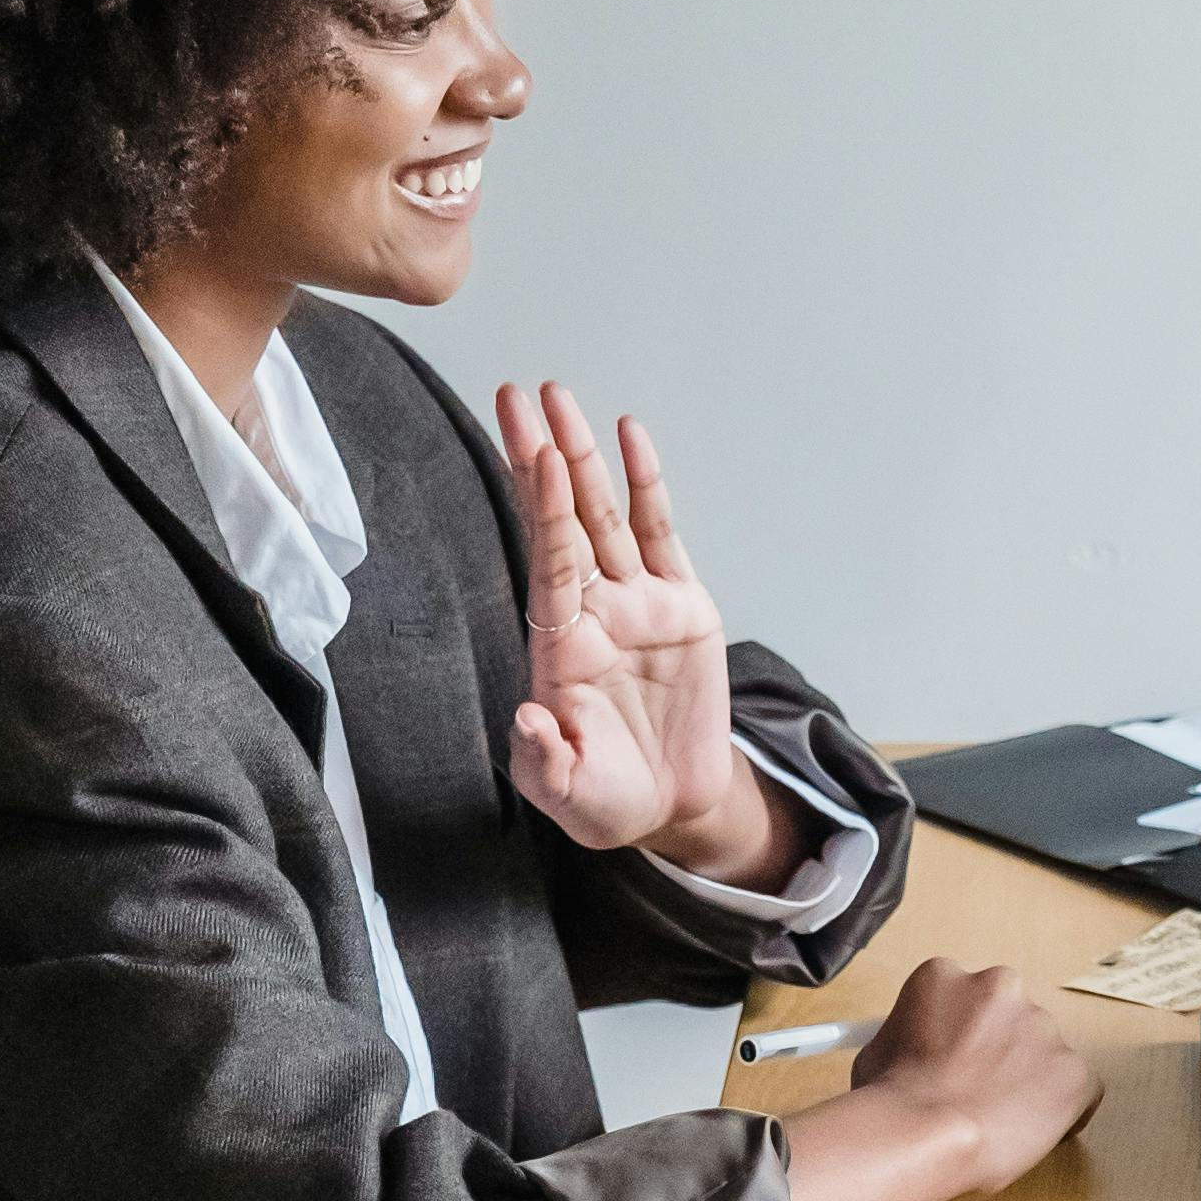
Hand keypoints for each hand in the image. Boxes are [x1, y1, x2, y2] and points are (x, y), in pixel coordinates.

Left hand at [497, 380, 760, 861]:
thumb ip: (546, 760)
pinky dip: (648, 484)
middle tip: (518, 395)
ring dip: (583, 456)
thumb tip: (531, 717)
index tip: (532, 455)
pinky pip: (662, 534)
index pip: (549, 563)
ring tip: (561, 397)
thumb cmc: (608, 798)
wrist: (671, 805)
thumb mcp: (570, 793)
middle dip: (540, 456)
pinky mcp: (683, 607)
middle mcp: (593, 611)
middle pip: (562, 518)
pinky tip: (632, 437)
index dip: (541, 509)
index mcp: (559, 646)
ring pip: (607, 514)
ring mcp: (637, 603)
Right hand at [780, 959, 1101, 1200]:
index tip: (954, 1065)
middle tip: (975, 1095)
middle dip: (999, 1055)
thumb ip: (908, 1039)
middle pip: (1009, 1021)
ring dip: (1028, 1082)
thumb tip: (911, 1055)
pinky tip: (1029, 1136)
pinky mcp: (1075, 1072)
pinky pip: (1078, 1092)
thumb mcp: (876, 1051)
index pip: (965, 1001)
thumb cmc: (890, 1100)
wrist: (923, 1133)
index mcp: (947, 977)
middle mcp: (1001, 987)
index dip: (960, 1039)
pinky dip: (1062, 1114)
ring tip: (996, 1122)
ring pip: (1043, 1056)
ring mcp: (1043, 1028)